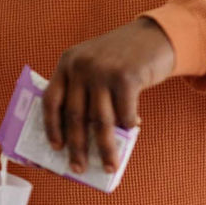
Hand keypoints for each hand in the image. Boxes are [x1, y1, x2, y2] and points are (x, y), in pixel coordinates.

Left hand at [43, 17, 174, 173]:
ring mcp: (103, 70)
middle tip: (78, 169)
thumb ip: (85, 91)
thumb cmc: (123, 58)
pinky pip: (124, 113)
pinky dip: (129, 125)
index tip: (55, 147)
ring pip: (100, 121)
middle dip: (77, 147)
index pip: (50, 99)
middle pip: (74, 115)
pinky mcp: (126, 76)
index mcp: (67, 62)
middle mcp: (81, 65)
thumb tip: (82, 140)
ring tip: (109, 165)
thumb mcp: (95, 64)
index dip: (51, 126)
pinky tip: (133, 129)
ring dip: (105, 148)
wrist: (155, 35)